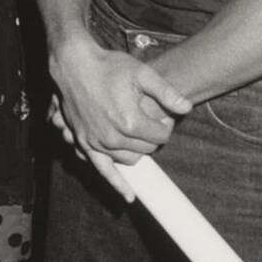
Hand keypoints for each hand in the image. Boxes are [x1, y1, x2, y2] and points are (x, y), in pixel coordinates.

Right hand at [49, 35, 191, 200]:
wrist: (74, 64)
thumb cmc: (109, 66)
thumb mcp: (142, 73)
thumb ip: (166, 92)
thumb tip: (187, 107)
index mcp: (131, 122)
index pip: (161, 136)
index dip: (165, 125)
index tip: (163, 114)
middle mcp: (114, 137)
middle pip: (147, 149)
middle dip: (152, 136)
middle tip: (150, 118)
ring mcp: (98, 143)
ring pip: (129, 158)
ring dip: (137, 150)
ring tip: (136, 131)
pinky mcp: (85, 143)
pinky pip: (103, 170)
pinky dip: (117, 183)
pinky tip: (129, 196)